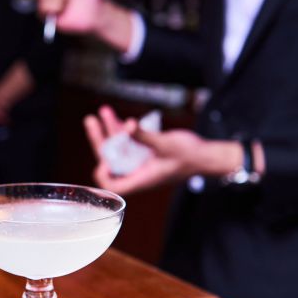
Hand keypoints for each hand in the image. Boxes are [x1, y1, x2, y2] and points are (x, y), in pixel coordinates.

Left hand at [84, 106, 242, 194]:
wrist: (207, 156)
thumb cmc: (190, 155)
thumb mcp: (166, 144)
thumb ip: (145, 136)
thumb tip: (127, 125)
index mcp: (142, 179)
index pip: (114, 185)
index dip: (103, 174)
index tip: (102, 158)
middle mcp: (138, 172)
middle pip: (111, 160)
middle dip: (100, 140)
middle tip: (91, 120)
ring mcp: (141, 163)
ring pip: (119, 149)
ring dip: (110, 131)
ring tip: (103, 111)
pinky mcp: (146, 153)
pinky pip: (130, 143)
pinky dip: (124, 131)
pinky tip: (117, 116)